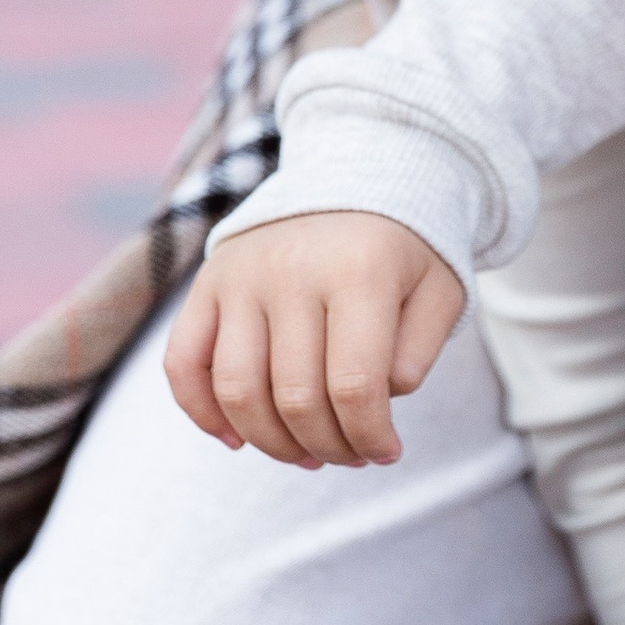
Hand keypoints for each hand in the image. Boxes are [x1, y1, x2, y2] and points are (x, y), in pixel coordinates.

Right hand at [164, 212, 465, 470]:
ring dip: (271, 443)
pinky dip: (201, 412)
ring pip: (238, 391)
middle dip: (328, 446)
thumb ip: (419, 352)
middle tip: (351, 456)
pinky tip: (237, 438)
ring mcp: (242, 274)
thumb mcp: (441, 289)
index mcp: (359, 270)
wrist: (364, 168)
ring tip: (307, 453)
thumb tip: (376, 404)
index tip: (387, 453)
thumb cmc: (408, 245)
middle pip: (295, 398)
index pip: (355, 388)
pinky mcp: (209, 281)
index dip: (370, 437)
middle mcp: (292, 269)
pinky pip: (183, 363)